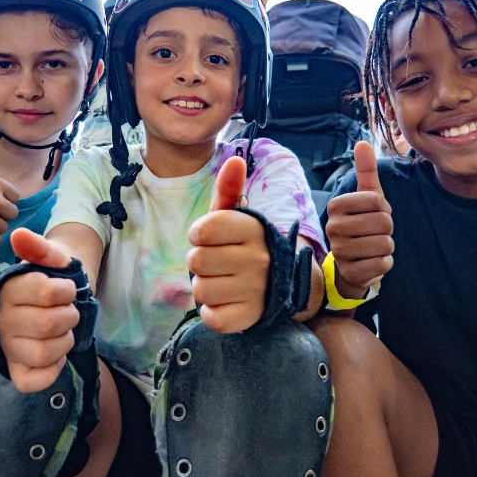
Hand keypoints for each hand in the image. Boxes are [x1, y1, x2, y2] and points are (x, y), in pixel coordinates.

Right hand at [0, 228, 80, 392]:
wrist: (56, 296)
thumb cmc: (54, 277)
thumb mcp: (52, 257)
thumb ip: (40, 248)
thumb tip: (18, 234)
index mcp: (7, 290)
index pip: (43, 292)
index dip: (65, 290)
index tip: (66, 289)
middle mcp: (2, 320)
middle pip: (46, 325)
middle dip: (70, 316)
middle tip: (69, 311)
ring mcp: (7, 346)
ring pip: (42, 354)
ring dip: (65, 342)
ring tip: (64, 331)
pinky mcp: (16, 369)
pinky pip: (30, 381)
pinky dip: (51, 371)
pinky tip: (57, 356)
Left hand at [187, 156, 268, 333]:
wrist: (280, 283)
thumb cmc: (244, 245)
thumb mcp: (236, 217)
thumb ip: (228, 190)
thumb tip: (235, 158)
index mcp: (253, 229)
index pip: (204, 230)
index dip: (198, 234)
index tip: (208, 237)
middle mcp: (259, 258)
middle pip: (196, 261)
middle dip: (200, 262)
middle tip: (218, 263)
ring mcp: (257, 290)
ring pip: (200, 289)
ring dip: (205, 287)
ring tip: (223, 281)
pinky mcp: (251, 317)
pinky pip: (212, 317)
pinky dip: (212, 312)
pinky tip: (227, 302)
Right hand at [325, 142, 393, 293]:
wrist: (351, 264)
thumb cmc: (361, 225)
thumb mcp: (366, 198)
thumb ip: (365, 171)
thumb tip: (362, 142)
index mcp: (336, 206)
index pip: (377, 200)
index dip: (384, 208)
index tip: (373, 214)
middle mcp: (333, 228)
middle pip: (384, 222)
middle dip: (387, 229)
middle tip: (374, 233)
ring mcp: (339, 252)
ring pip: (385, 244)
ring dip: (386, 247)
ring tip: (373, 247)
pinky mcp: (350, 273)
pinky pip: (383, 264)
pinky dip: (385, 263)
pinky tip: (372, 262)